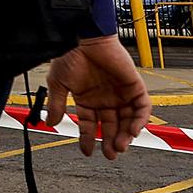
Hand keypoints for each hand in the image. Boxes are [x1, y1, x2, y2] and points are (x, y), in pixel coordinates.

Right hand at [45, 35, 151, 159]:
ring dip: (126, 135)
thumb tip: (50, 123)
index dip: (89, 139)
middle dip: (111, 142)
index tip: (88, 152)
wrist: (84, 37)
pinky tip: (132, 130)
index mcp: (87, 100)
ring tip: (120, 146)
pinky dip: (140, 120)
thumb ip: (56, 104)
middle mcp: (105, 98)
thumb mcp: (57, 83)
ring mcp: (120, 93)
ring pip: (128, 120)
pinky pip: (142, 107)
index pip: (91, 125)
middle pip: (112, 126)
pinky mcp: (134, 85)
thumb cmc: (69, 56)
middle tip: (110, 155)